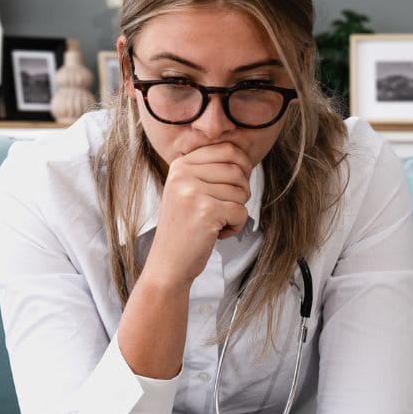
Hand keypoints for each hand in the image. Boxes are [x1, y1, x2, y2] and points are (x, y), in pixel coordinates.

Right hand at [143, 142, 252, 286]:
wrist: (168, 264)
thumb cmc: (185, 229)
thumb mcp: (188, 191)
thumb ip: (209, 171)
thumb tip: (244, 158)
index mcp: (180, 165)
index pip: (227, 149)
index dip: (242, 167)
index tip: (234, 187)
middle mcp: (183, 174)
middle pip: (238, 170)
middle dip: (241, 192)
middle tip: (225, 209)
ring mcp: (193, 192)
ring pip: (242, 191)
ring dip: (237, 212)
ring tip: (216, 223)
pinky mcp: (205, 211)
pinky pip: (241, 212)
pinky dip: (236, 226)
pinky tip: (217, 234)